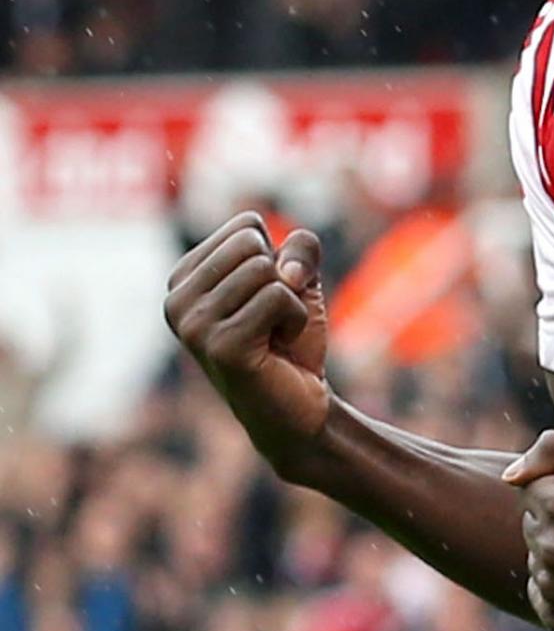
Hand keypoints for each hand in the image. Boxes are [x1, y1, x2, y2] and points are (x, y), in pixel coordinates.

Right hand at [164, 214, 333, 473]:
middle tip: (274, 319)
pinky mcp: (219, 346)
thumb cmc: (291, 340)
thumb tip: (283, 270)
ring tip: (274, 334)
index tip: (268, 296)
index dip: (278, 256)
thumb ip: (300, 247)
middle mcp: (176, 300)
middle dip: (284, 278)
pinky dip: (296, 318)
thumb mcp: (300, 280)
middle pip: (253, 244)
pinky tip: (279, 347)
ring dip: (291, 302)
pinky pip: (277, 297)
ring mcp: (193, 326)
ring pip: (266, 270)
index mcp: (184, 278)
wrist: (299, 405)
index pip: (246, 225)